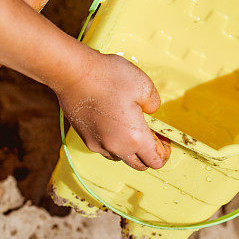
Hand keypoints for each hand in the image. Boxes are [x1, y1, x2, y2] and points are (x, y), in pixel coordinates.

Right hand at [57, 46, 169, 170]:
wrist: (73, 73)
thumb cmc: (109, 77)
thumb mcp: (144, 85)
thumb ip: (154, 103)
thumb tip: (150, 111)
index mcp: (134, 138)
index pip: (155, 161)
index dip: (164, 152)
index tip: (164, 138)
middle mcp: (115, 147)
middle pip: (138, 164)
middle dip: (148, 154)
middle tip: (152, 135)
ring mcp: (97, 144)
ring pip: (119, 156)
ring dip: (129, 148)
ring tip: (130, 126)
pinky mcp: (84, 137)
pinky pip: (104, 147)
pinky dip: (113, 141)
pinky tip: (112, 122)